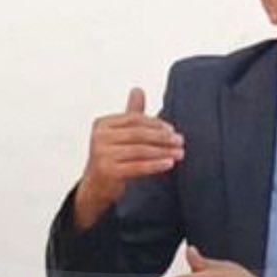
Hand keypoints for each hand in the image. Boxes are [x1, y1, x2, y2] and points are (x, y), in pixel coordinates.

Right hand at [74, 88, 183, 229]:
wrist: (96, 186)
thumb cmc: (111, 157)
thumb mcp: (119, 134)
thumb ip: (130, 114)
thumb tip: (138, 89)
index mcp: (102, 124)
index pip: (134, 119)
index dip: (155, 124)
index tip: (173, 130)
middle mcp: (99, 137)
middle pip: (138, 134)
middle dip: (163, 137)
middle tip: (180, 141)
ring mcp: (102, 154)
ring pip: (140, 150)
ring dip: (163, 151)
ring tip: (180, 153)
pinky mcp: (108, 171)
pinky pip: (138, 166)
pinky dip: (156, 165)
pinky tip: (169, 163)